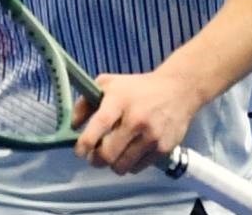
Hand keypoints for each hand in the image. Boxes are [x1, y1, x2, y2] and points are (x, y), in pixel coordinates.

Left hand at [73, 70, 212, 174]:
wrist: (178, 90)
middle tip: (93, 158)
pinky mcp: (164, 148)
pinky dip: (130, 165)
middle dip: (96, 160)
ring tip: (112, 156)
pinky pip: (139, 167)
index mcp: (120, 100)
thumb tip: (73, 125)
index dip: (86, 142)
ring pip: (123, 165)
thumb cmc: (138, 88)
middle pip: (109, 153)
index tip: (79, 151)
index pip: (100, 124)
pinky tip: (130, 153)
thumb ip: (86, 103)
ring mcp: (152, 135)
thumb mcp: (108, 84)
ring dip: (112, 165)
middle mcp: (136, 119)